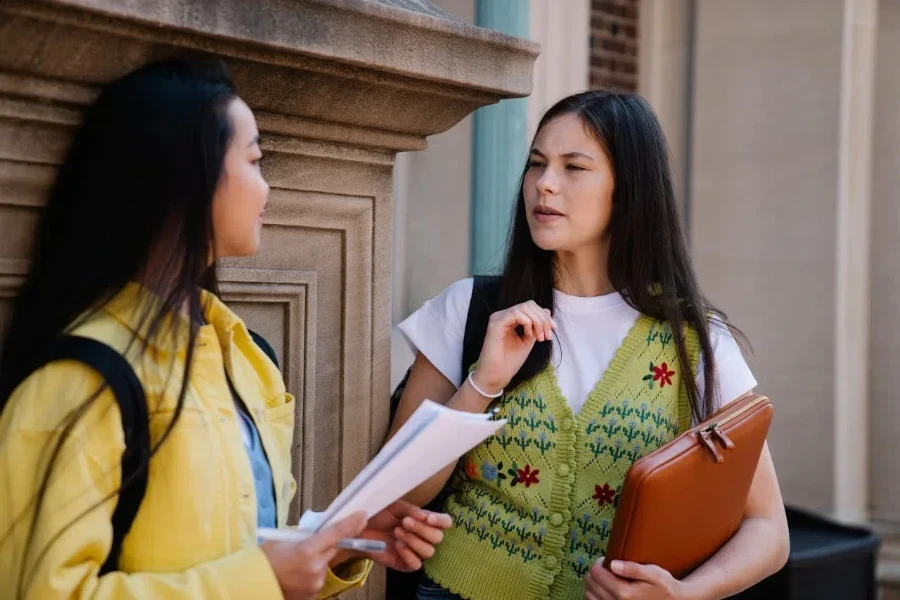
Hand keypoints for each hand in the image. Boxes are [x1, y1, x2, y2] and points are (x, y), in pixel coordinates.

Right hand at [262, 512, 366, 599]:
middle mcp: (315, 569)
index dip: (352, 523)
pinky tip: (298, 572)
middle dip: (337, 539)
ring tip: (299, 560)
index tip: (363, 515)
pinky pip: (319, 578)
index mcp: (307, 551)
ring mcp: (315, 584)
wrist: (250, 586)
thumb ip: (304, 535)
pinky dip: (313, 572)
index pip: (337, 533)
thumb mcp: (282, 540)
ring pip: (326, 564)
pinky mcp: (313, 595)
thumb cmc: (263, 561)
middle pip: (336, 548)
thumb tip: (319, 531)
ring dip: (320, 558)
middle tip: (339, 529)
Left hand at [332, 500, 452, 571]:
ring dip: (413, 540)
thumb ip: (413, 510)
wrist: (359, 527)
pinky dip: (408, 554)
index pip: (445, 523)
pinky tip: (397, 545)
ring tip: (397, 532)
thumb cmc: (379, 514)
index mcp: (424, 521)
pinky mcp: (404, 563)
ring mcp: (415, 551)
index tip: (428, 518)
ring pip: (429, 551)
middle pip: (438, 538)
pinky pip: (416, 565)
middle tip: (404, 522)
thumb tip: (426, 516)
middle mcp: (423, 537)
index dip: (441, 521)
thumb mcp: (397, 506)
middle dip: (421, 529)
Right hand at [473, 301, 555, 392]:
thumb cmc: (509, 361)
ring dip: (537, 322)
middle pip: (529, 305)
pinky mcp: (495, 323)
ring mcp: (498, 318)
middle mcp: (503, 316)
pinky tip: (529, 335)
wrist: (497, 376)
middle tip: (547, 336)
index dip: (544, 316)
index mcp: (509, 319)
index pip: (529, 307)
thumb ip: (536, 326)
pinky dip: (527, 322)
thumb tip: (547, 311)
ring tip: (540, 338)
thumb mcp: (528, 341)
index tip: (553, 330)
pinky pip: (516, 313)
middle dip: (543, 319)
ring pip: (524, 307)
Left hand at [585, 559, 689, 599]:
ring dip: (594, 584)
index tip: (608, 560)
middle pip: (590, 582)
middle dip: (596, 572)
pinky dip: (595, 596)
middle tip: (608, 568)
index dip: (600, 562)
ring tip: (607, 579)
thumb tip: (613, 564)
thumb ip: (633, 569)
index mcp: (624, 593)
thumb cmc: (663, 586)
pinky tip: (605, 590)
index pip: (596, 573)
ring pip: (588, 594)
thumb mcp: (653, 573)